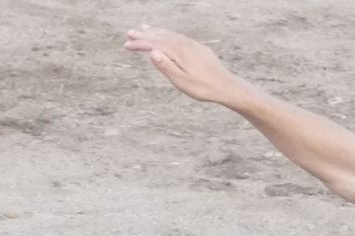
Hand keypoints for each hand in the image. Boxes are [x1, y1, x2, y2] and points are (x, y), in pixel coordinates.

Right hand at [124, 25, 246, 104]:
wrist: (228, 87)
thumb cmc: (204, 88)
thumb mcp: (183, 82)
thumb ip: (167, 67)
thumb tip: (152, 52)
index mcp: (179, 53)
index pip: (154, 44)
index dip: (139, 44)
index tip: (126, 45)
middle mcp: (185, 45)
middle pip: (161, 37)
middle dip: (144, 35)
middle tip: (129, 33)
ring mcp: (193, 45)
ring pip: (170, 35)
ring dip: (156, 31)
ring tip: (144, 28)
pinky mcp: (199, 48)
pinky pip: (179, 37)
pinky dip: (169, 34)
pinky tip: (166, 36)